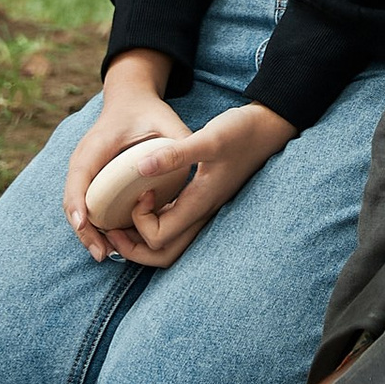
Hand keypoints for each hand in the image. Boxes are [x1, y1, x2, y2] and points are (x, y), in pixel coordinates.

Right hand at [63, 57, 190, 261]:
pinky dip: (92, 225)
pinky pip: (86, 206)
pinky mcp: (90, 179)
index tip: (84, 224)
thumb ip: (176, 141)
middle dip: (84, 229)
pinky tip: (109, 241)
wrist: (131, 101)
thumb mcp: (165, 119)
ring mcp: (84, 171)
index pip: (80, 175)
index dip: (79, 202)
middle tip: (102, 253)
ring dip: (87, 232)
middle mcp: (84, 159)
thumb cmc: (148, 111)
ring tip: (105, 253)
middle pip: (73, 200)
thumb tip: (186, 166)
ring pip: (76, 208)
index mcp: (97, 144)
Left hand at [94, 102, 296, 270]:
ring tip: (123, 221)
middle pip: (163, 256)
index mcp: (200, 204)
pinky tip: (147, 201)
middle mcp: (202, 214)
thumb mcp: (210, 138)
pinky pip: (177, 226)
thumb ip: (175, 154)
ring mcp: (205, 210)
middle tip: (112, 228)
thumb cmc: (243, 132)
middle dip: (133, 249)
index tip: (138, 191)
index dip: (139, 221)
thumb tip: (138, 168)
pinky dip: (156, 225)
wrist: (272, 127)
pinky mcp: (206, 200)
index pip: (159, 238)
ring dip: (143, 241)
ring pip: (171, 245)